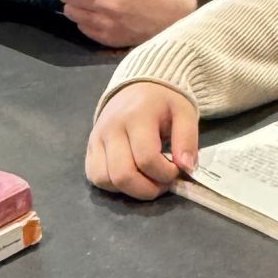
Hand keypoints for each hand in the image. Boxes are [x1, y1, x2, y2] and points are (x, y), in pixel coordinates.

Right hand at [86, 82, 200, 197]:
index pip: (147, 159)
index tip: (176, 169)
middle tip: (162, 182)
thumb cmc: (163, 103)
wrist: (137, 87)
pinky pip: (94, 176)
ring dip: (130, 190)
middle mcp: (111, 128)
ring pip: (105, 180)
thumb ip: (187, 139)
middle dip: (148, 189)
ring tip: (147, 180)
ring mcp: (97, 138)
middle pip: (123, 175)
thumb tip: (186, 168)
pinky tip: (131, 177)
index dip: (165, 174)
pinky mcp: (90, 147)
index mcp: (137, 116)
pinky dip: (113, 185)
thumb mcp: (184, 113)